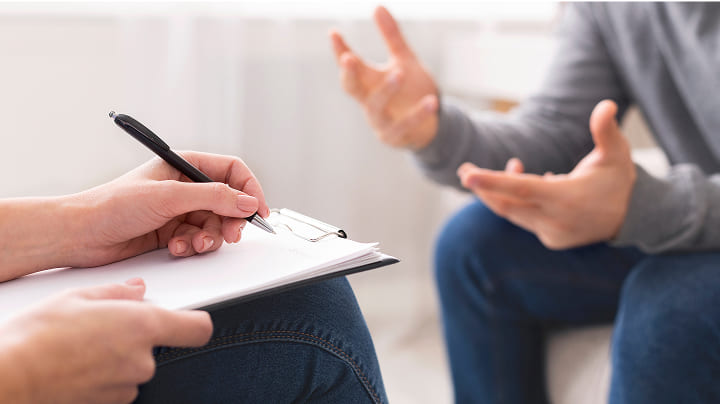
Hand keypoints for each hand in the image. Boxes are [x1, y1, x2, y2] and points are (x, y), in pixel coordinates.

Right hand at [0, 279, 211, 403]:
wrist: (10, 378)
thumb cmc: (38, 337)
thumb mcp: (77, 296)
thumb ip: (117, 292)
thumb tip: (136, 290)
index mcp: (142, 326)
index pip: (197, 328)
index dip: (194, 322)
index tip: (187, 318)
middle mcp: (142, 360)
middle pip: (157, 346)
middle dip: (134, 336)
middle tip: (101, 326)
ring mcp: (127, 386)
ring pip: (134, 366)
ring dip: (117, 357)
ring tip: (81, 346)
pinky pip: (117, 384)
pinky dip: (104, 375)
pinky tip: (77, 364)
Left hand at [69, 151, 269, 266]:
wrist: (81, 234)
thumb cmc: (113, 205)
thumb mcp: (170, 196)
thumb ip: (213, 197)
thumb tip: (247, 202)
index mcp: (184, 165)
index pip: (232, 171)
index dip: (249, 189)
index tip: (257, 211)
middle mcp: (185, 186)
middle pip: (228, 201)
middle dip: (231, 220)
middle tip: (230, 235)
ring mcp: (179, 210)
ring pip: (215, 224)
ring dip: (210, 237)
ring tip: (195, 244)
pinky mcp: (173, 232)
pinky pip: (198, 239)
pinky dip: (192, 246)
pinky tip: (177, 248)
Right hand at [330, 6, 438, 148]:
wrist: (429, 126)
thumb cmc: (411, 91)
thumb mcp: (404, 60)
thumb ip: (391, 37)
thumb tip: (377, 6)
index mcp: (367, 82)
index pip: (350, 66)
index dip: (340, 51)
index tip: (334, 34)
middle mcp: (368, 101)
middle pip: (352, 88)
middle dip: (349, 74)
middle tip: (348, 58)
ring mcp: (380, 121)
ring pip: (376, 107)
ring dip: (387, 89)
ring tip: (399, 72)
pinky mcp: (396, 136)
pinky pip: (405, 125)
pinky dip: (418, 114)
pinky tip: (431, 101)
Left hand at [457, 100, 635, 248]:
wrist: (633, 219)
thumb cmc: (620, 180)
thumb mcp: (617, 153)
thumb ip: (606, 131)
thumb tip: (606, 105)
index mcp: (567, 198)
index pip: (521, 189)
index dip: (493, 181)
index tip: (467, 175)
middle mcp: (555, 220)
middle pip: (507, 203)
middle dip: (483, 186)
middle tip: (464, 170)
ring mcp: (551, 233)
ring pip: (512, 212)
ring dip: (499, 191)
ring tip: (504, 166)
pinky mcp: (550, 239)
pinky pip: (523, 218)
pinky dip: (515, 201)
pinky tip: (524, 179)